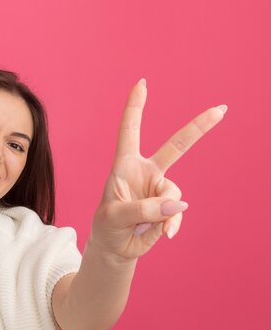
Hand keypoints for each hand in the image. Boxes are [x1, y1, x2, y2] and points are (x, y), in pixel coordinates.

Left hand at [90, 79, 226, 260]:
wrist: (115, 246)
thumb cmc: (108, 225)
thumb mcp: (114, 216)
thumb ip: (142, 209)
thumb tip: (177, 205)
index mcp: (125, 165)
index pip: (130, 131)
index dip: (135, 107)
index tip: (142, 83)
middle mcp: (146, 172)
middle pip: (176, 146)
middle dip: (199, 128)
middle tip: (221, 109)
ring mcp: (160, 190)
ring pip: (173, 194)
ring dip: (162, 213)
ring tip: (142, 226)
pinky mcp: (170, 208)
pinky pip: (178, 214)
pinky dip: (172, 225)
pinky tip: (164, 234)